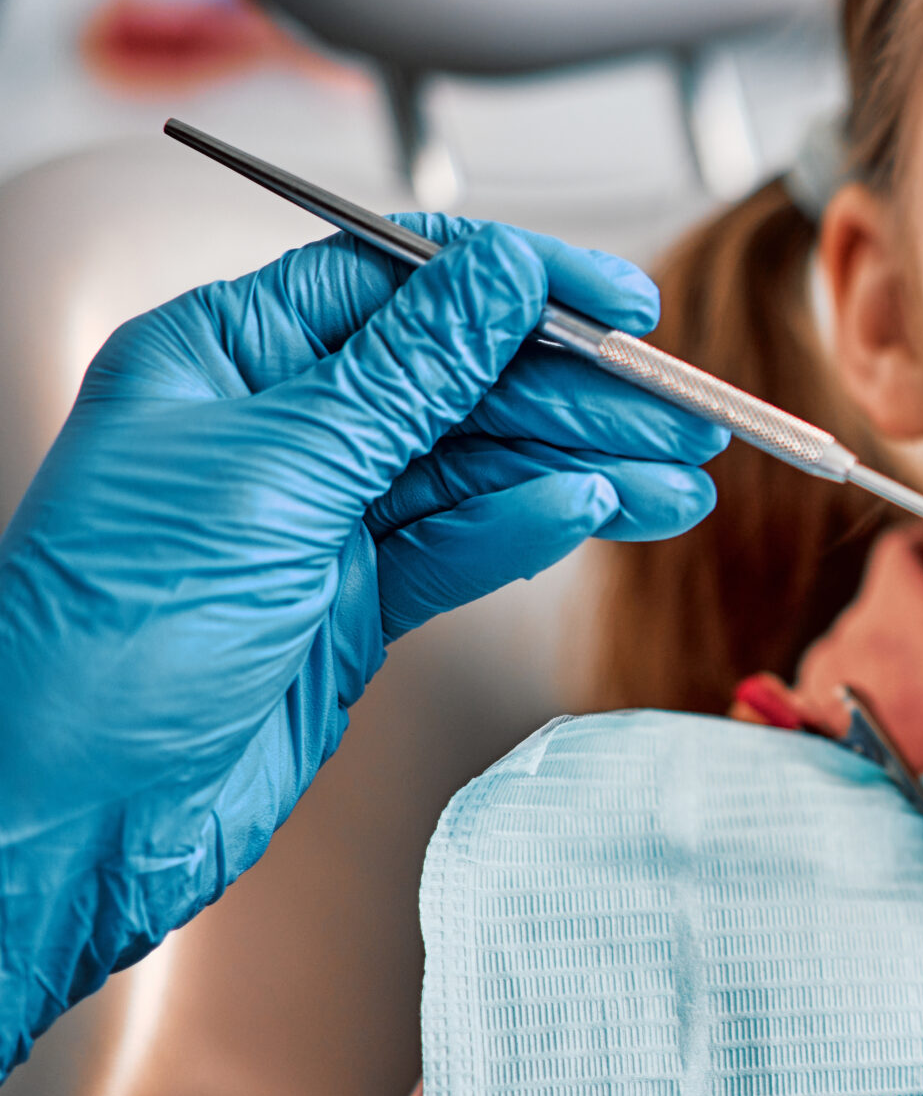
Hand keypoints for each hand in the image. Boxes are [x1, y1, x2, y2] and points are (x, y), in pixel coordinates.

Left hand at [0, 217, 724, 1070]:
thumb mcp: (277, 475)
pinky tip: (595, 517)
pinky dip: (530, 529)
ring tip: (675, 482)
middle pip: (458, 380)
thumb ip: (406, 374)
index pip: (398, 282)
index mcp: (223, 360)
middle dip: (576, 394)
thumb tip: (499, 278)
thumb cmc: (107, 643)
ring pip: (479, 469)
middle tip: (677, 412)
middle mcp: (273, 428)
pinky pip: (463, 545)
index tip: (616, 300)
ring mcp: (317, 519)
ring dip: (582, 470)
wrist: (72, 817)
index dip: (517, 284)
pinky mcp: (353, 602)